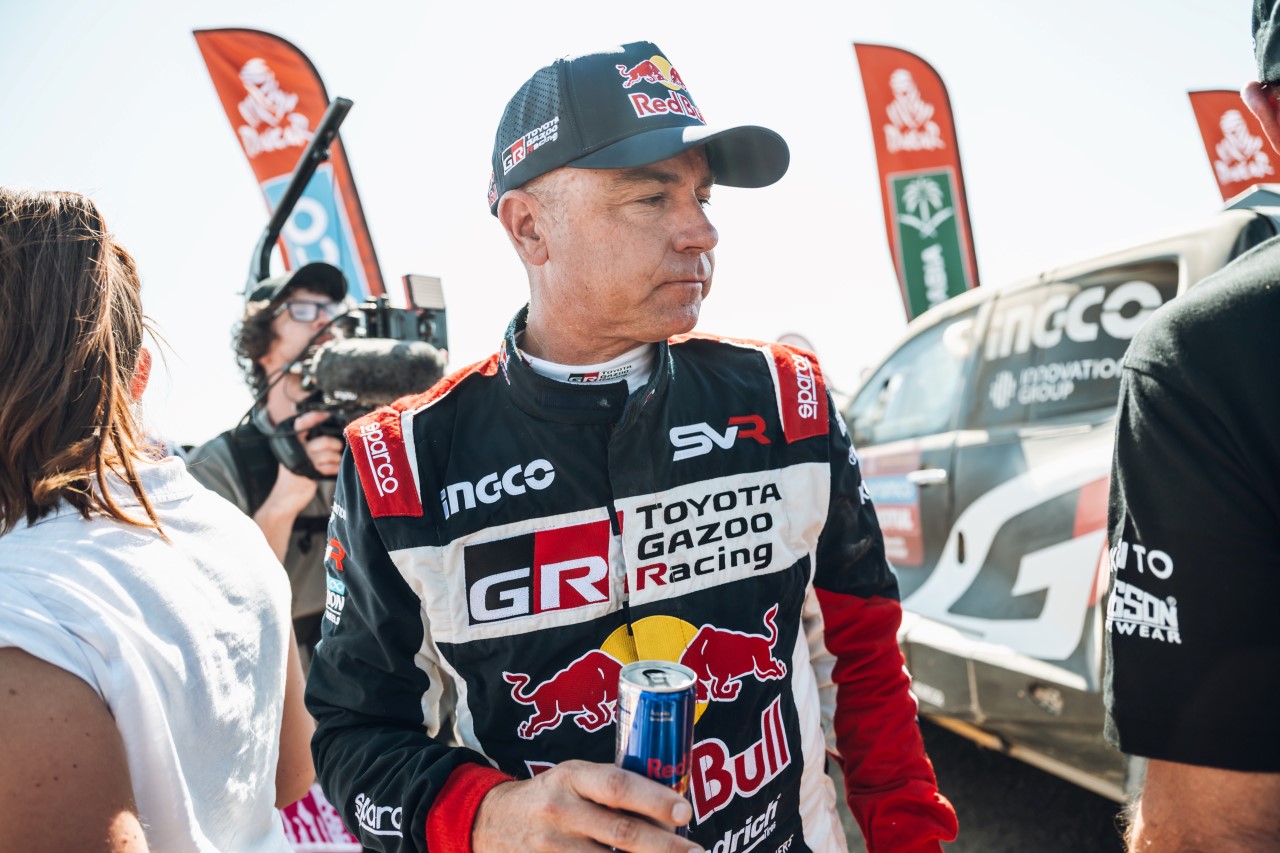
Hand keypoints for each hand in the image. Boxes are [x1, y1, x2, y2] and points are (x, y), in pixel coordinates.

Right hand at [294, 410, 343, 477]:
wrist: (291, 485)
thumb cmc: (301, 460)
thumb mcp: (300, 444)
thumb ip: (310, 432)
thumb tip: (329, 420)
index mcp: (295, 438)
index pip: (302, 423)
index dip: (315, 418)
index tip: (327, 416)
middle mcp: (300, 448)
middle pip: (325, 442)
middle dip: (335, 444)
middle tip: (336, 446)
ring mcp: (307, 461)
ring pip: (331, 455)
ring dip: (336, 457)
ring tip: (334, 458)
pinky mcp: (313, 472)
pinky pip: (332, 467)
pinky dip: (335, 466)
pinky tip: (332, 466)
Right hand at [473, 760, 700, 851]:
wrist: (489, 822)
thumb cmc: (549, 798)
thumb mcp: (573, 779)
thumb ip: (612, 788)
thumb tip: (671, 805)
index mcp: (572, 777)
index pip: (617, 785)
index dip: (654, 799)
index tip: (685, 811)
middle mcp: (560, 811)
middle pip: (621, 833)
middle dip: (665, 847)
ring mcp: (550, 848)